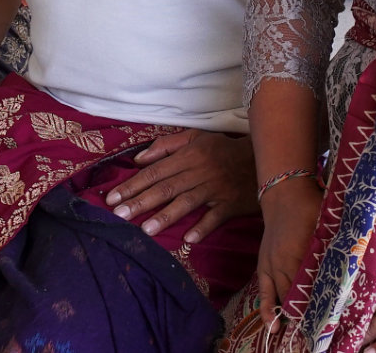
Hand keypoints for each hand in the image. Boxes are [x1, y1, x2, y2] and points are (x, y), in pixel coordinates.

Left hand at [103, 130, 257, 243]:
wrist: (264, 159)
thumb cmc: (223, 149)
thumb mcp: (196, 138)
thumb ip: (166, 146)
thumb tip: (139, 159)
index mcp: (189, 155)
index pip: (155, 171)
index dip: (133, 184)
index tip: (112, 198)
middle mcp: (199, 171)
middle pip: (166, 188)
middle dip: (140, 201)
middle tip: (119, 215)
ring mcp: (215, 189)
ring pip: (187, 202)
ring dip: (166, 216)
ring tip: (146, 229)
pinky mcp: (231, 204)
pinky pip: (215, 217)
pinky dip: (203, 227)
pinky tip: (188, 239)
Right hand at [252, 176, 323, 333]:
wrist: (284, 192)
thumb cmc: (311, 206)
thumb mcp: (328, 225)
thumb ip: (337, 246)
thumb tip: (355, 267)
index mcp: (302, 252)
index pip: (314, 286)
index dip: (323, 304)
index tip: (333, 320)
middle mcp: (284, 262)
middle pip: (298, 296)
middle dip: (309, 314)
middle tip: (321, 333)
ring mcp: (271, 264)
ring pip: (282, 297)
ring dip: (292, 314)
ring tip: (302, 334)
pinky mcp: (263, 264)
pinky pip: (263, 291)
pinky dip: (267, 308)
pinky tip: (272, 326)